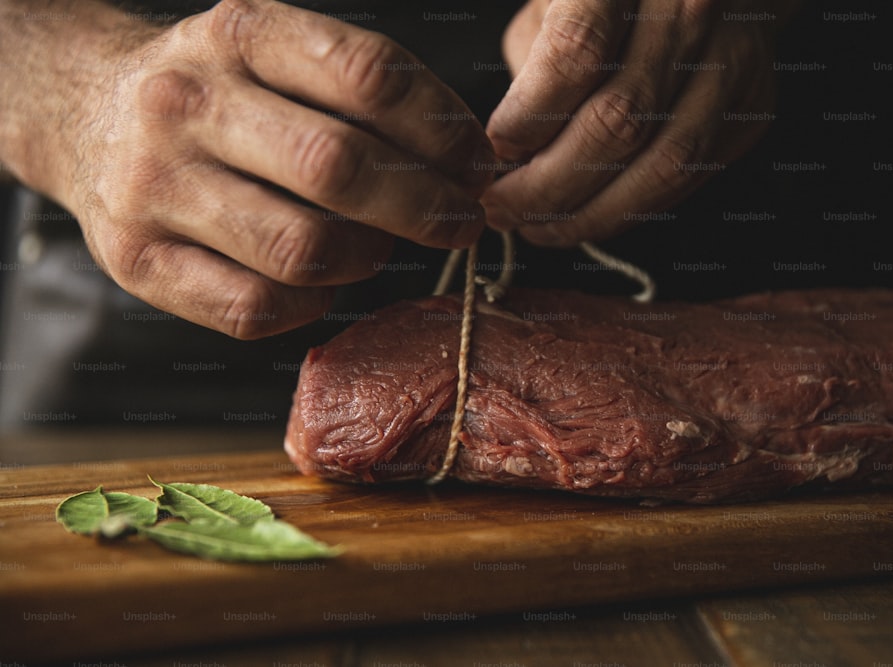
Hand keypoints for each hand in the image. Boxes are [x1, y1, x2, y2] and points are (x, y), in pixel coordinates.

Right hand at [39, 0, 493, 337]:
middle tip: (462, 221)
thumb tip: (465, 164)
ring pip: (302, 248)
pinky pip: (256, 308)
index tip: (477, 161)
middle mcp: (188, 104)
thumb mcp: (277, 56)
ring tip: (380, 246)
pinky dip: (312, 302)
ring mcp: (154, 187)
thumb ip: (361, 95)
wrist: (85, 113)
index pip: (368, 76)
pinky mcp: (137, 261)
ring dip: (369, 256)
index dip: (442, 128)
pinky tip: (321, 280)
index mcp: (239, 35)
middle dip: (426, 205)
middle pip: (337, 167)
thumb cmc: (217, 94)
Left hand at [481, 0, 781, 244]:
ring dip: (590, 213)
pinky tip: (585, 216)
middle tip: (502, 208)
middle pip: (619, 120)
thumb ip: (533, 70)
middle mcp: (690, 9)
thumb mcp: (553, 6)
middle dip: (549, 182)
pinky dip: (630, 209)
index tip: (495, 147)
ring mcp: (732, 62)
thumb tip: (509, 154)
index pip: (577, 54)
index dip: (530, 114)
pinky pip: (687, 180)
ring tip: (537, 227)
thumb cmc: (609, 3)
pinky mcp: (751, 111)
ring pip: (662, 165)